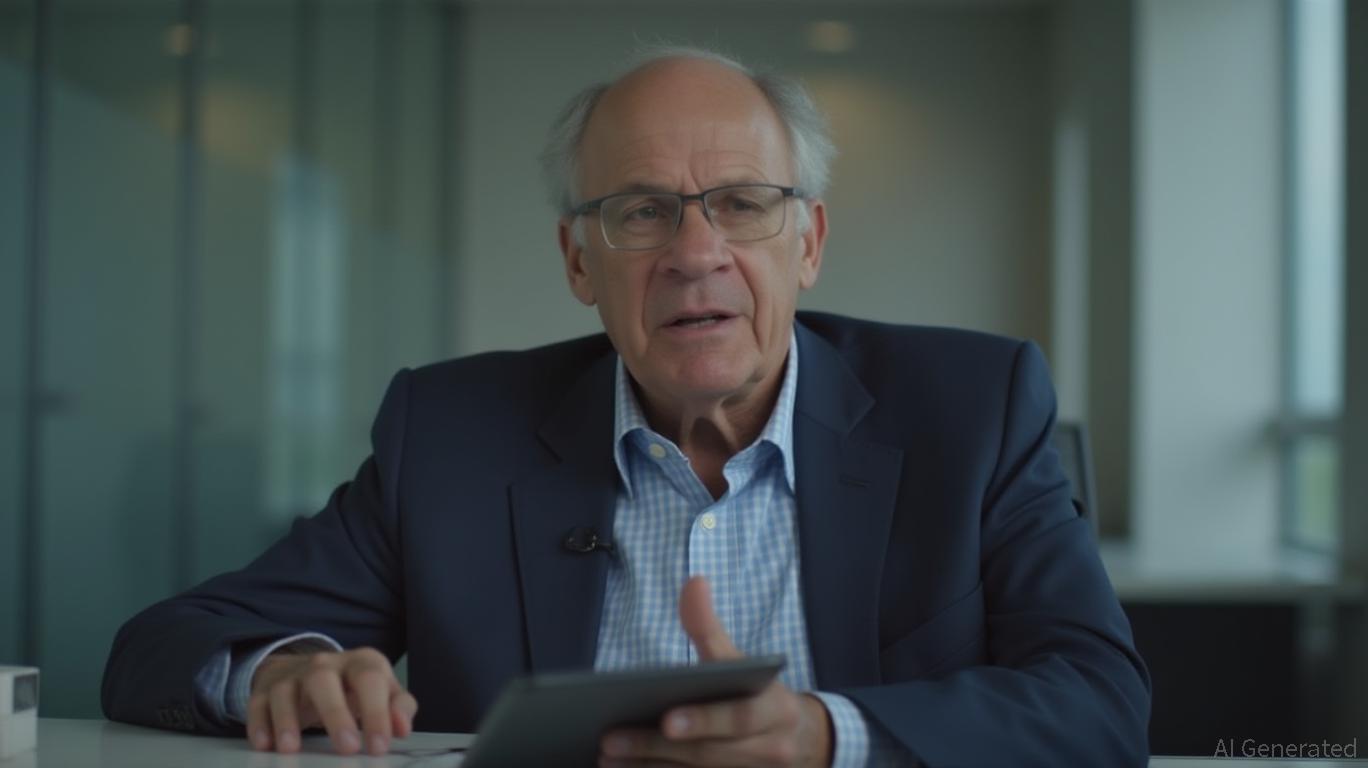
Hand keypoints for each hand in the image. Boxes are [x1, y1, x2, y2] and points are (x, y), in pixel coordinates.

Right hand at [247, 646, 417, 755]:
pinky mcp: (267, 689)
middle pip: (325, 680)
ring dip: (287, 719)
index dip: (377, 712)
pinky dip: (260, 723)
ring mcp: (293, 676)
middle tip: (347, 749)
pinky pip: (258, 703)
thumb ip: (398, 707)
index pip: (370, 680)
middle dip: (336, 714)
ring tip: (291, 750)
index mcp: (361, 662)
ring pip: (286, 690)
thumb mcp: (382, 692)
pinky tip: (264, 745)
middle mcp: (325, 664)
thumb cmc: (354, 688)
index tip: (379, 747)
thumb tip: (402, 728)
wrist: (311, 671)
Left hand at [599, 576, 832, 766]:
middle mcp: (768, 750)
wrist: (800, 741)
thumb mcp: (743, 661)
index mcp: (774, 711)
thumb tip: (695, 583)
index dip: (704, 720)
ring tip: (607, 757)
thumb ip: (711, 629)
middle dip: (657, 748)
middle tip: (611, 739)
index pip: (739, 718)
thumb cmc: (757, 694)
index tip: (667, 720)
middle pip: (710, 755)